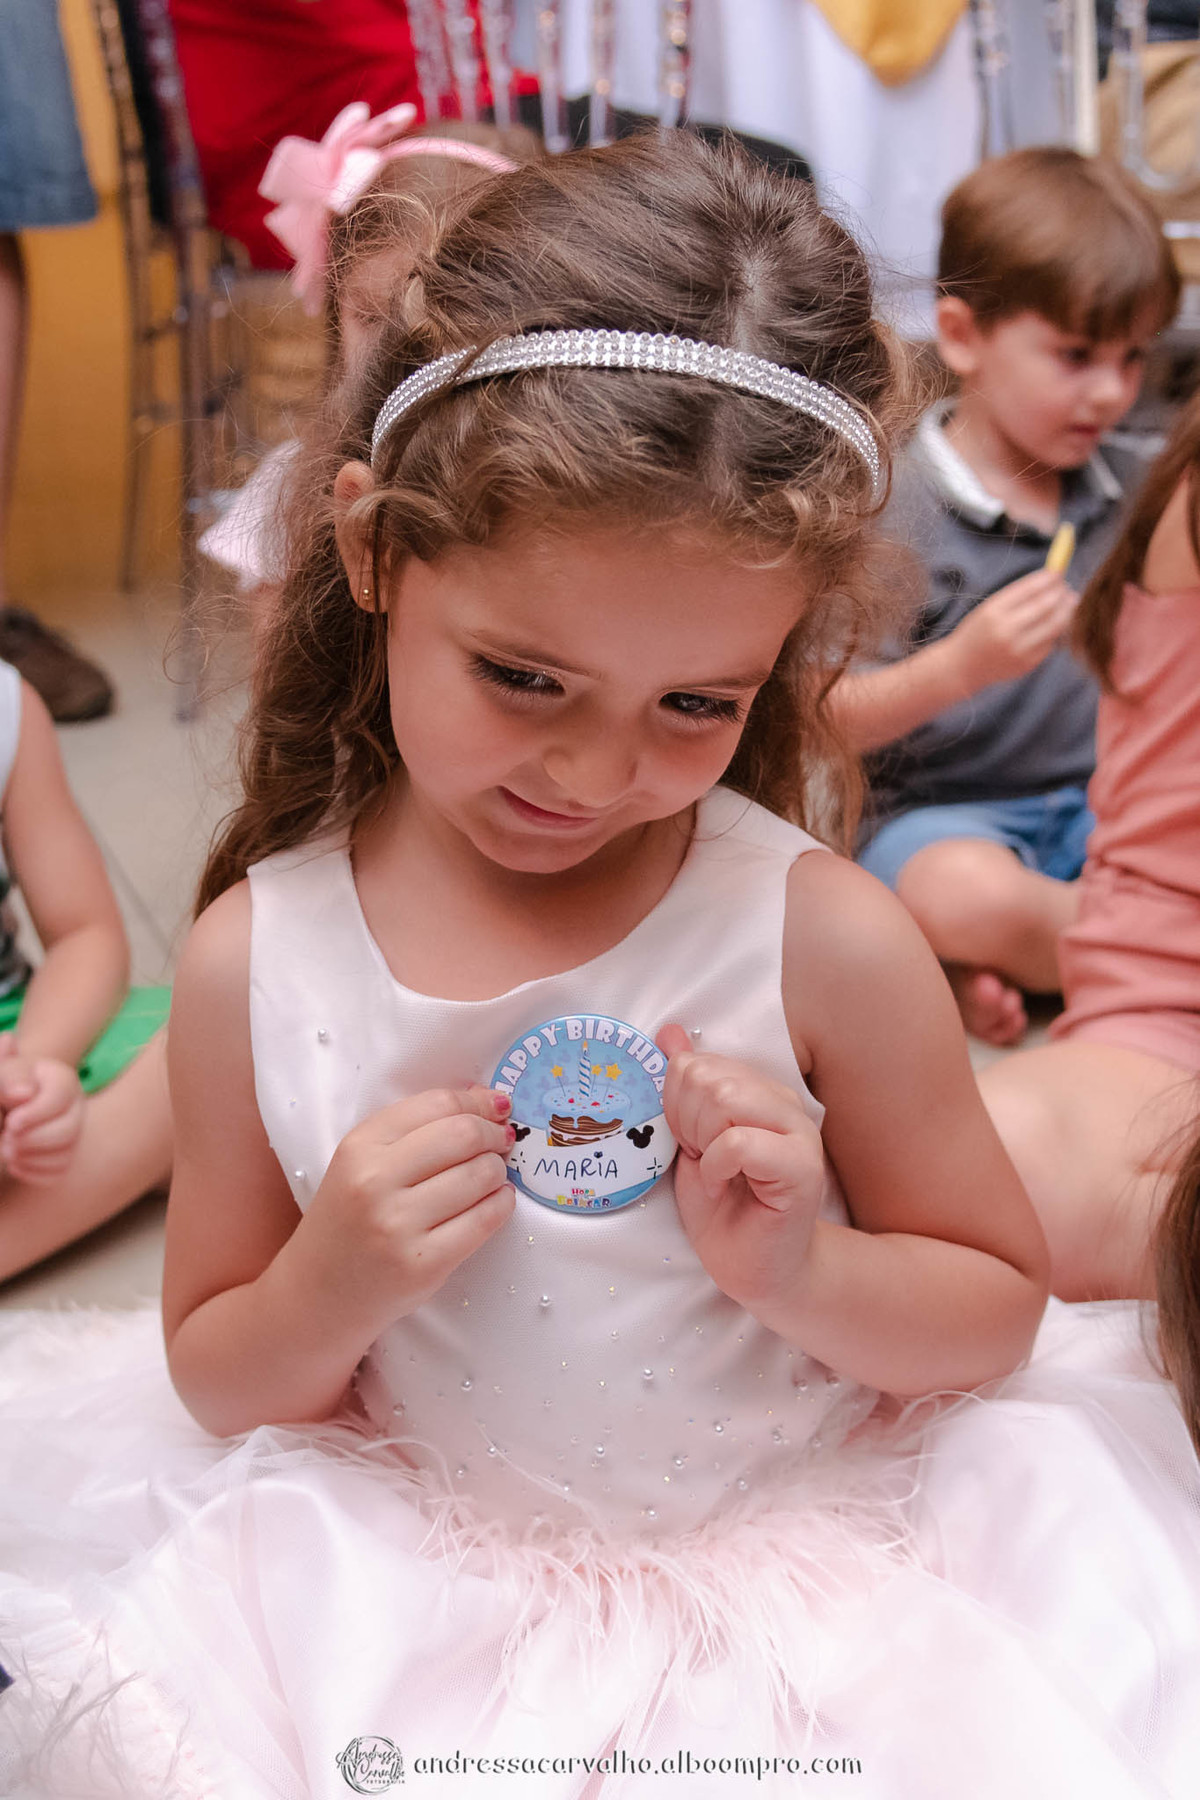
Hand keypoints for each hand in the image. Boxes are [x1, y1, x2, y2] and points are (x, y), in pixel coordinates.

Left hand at [0, 1038, 84, 1183]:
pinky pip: (58, 1172)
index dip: (35, 1114)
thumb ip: (9, 1079)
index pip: (61, 1097)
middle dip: (33, 1139)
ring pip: (66, 1154)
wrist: (4, 1106)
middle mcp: (75, 1105)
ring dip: (30, 1157)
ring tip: (7, 1149)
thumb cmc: (2, 1087)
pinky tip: (15, 1161)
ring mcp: (74, 1132)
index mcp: (62, 1078)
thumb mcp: (2, 1077)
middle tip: (7, 1138)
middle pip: (69, 1130)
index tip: (11, 1123)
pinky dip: (33, 1171)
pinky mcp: (66, 1155)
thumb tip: (24, 1093)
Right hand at [294, 1084, 515, 1338]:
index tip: (496, 1107)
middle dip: (494, 1134)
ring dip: (499, 1170)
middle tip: (501, 1142)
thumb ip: (414, 1130)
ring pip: (481, 1175)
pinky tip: (496, 1201)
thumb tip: (486, 1101)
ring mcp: (399, 1226)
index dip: (477, 1101)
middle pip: (464, 1135)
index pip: (436, 1104)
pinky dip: (502, 1204)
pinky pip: (485, 1221)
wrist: (319, 1292)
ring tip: (493, 1175)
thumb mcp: (361, 1162)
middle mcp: (375, 1182)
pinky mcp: (424, 1264)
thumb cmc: (348, 1219)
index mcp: (359, 1146)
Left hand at [659, 1025, 825, 1323]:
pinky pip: (738, 1142)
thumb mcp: (689, 1139)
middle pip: (707, 1077)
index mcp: (757, 1090)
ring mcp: (798, 1133)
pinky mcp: (802, 1168)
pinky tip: (723, 1186)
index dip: (675, 1105)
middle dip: (685, 1123)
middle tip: (701, 1159)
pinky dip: (715, 1167)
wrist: (756, 1268)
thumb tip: (669, 1033)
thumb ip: (683, 1087)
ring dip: (702, 1142)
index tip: (689, 1143)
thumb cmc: (724, 1209)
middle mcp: (783, 1102)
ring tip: (714, 1172)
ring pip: (724, 1100)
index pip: (695, 1063)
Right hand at [948, 568, 1078, 692]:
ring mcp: (1017, 650)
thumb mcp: (988, 609)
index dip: (1048, 578)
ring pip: (1054, 626)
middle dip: (1060, 593)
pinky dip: (1056, 630)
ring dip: (1066, 610)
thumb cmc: (977, 632)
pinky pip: (1050, 643)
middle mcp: (1005, 631)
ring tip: (1070, 601)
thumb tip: (1052, 580)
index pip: (1029, 589)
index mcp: (993, 612)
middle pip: (1045, 606)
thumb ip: (1017, 596)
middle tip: (1067, 587)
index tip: (1058, 571)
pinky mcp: (1026, 664)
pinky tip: (1056, 623)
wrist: (960, 667)